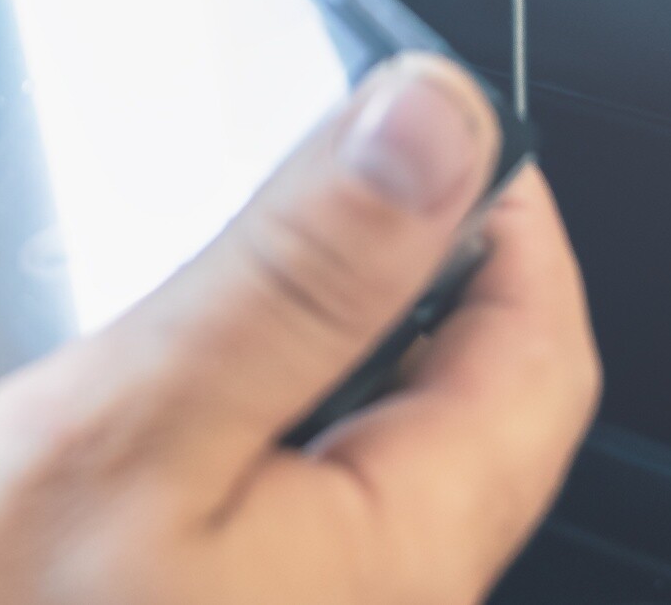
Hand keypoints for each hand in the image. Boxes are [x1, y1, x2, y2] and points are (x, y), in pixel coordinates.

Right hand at [0, 53, 599, 604]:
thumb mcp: (128, 426)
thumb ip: (297, 274)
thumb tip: (440, 122)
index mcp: (400, 556)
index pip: (541, 354)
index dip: (511, 212)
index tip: (443, 114)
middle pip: (472, 418)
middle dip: (427, 275)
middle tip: (340, 165)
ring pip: (378, 473)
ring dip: (336, 356)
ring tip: (243, 266)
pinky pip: (295, 533)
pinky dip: (261, 439)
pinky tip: (162, 416)